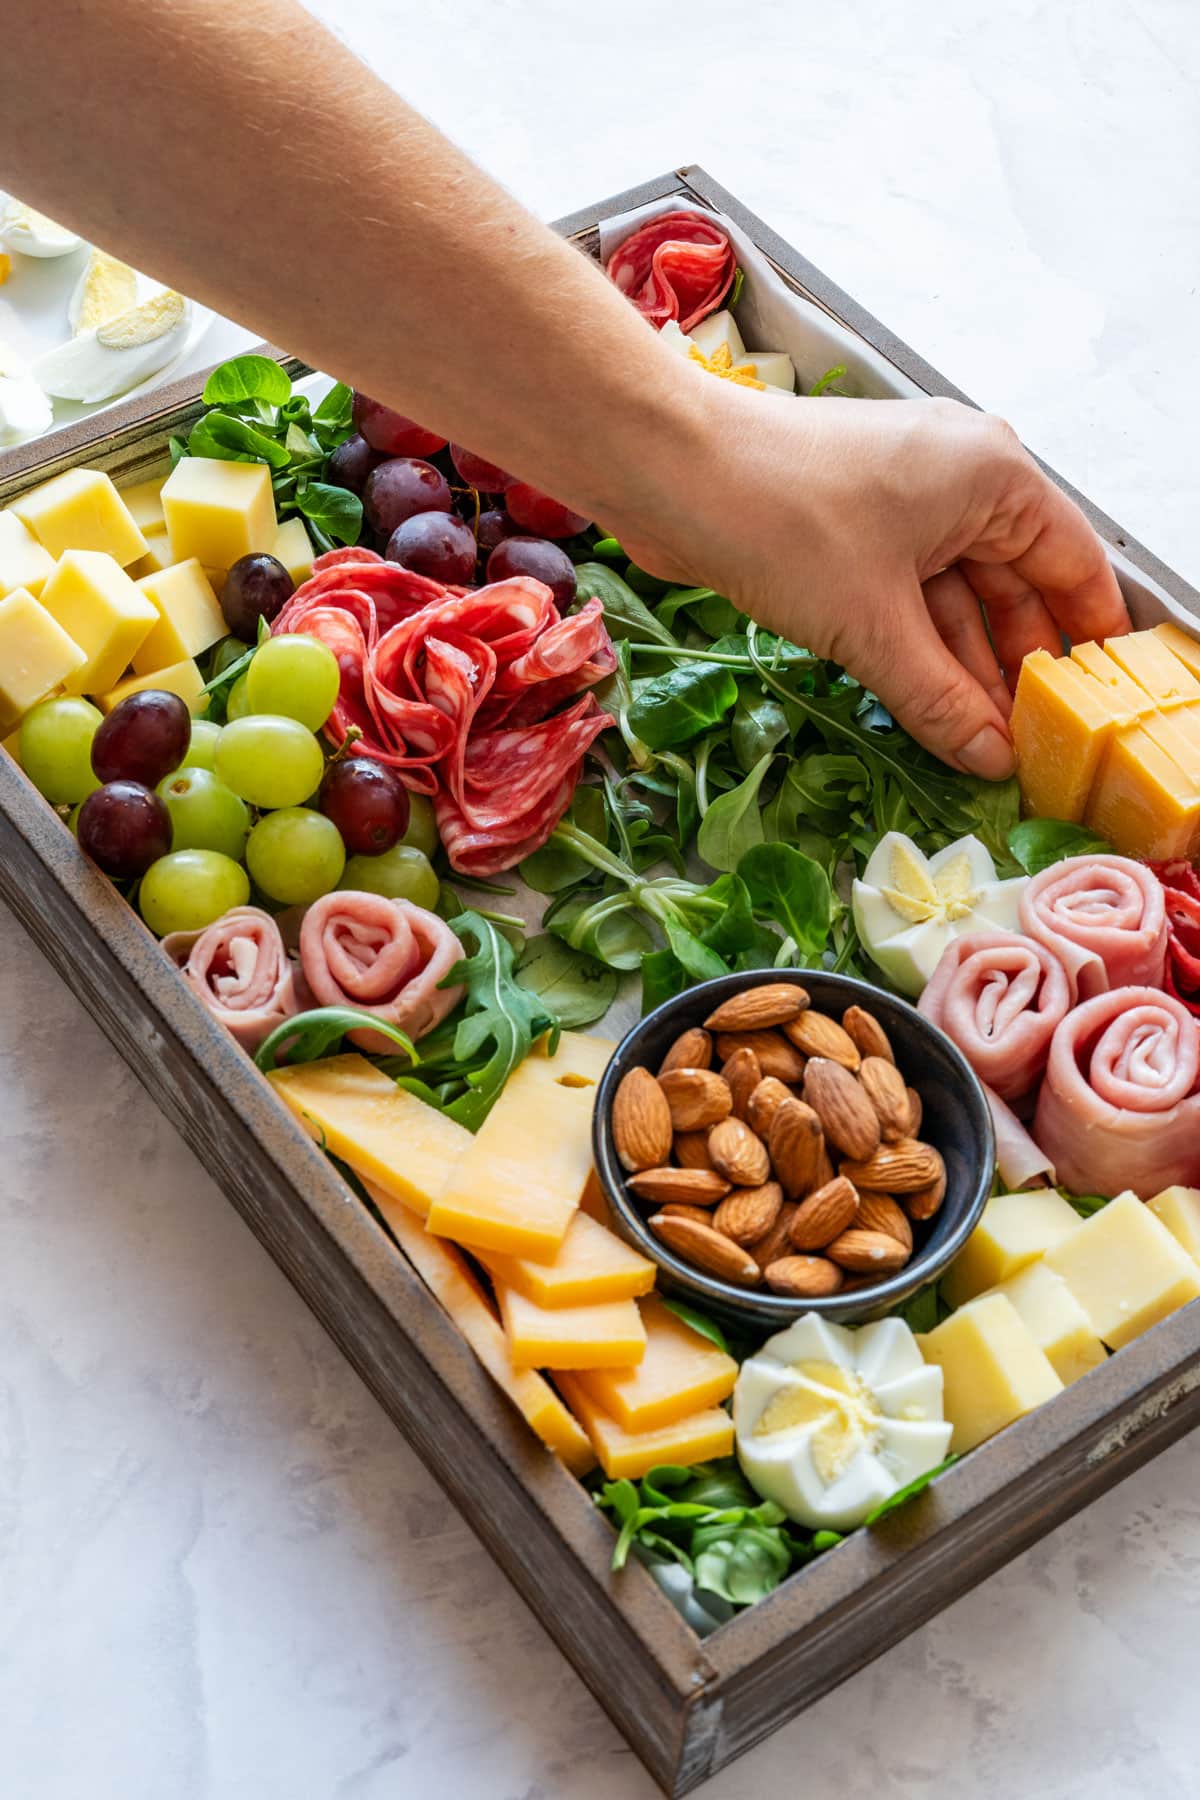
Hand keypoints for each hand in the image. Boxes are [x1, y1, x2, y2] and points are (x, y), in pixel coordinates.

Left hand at [617, 387, 1129, 779]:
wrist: (667, 470)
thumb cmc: (778, 516)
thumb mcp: (872, 627)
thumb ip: (939, 699)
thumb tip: (990, 756)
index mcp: (991, 475)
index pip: (1072, 563)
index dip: (1084, 639)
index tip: (1089, 705)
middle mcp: (957, 478)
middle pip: (1013, 587)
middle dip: (1014, 668)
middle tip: (1024, 747)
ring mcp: (902, 501)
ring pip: (954, 598)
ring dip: (961, 669)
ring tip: (977, 746)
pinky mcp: (852, 526)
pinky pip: (904, 596)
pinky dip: (915, 649)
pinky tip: (925, 708)